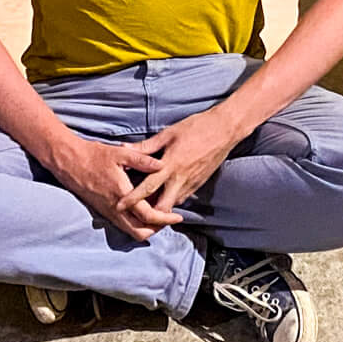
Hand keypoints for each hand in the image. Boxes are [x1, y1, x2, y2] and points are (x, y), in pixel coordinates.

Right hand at [47, 134, 181, 241]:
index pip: (148, 216)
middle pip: (140, 232)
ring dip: (146, 227)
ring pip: (130, 231)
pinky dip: (135, 223)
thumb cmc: (94, 155)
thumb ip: (143, 160)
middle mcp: (114, 208)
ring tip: (157, 215)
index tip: (178, 217)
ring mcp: (107, 212)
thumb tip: (162, 165)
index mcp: (122, 194)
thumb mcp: (120, 153)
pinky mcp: (102, 211)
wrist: (68, 161)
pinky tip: (141, 210)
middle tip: (168, 218)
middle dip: (157, 229)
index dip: (165, 218)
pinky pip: (122, 225)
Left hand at [117, 108, 243, 219]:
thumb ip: (146, 146)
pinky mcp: (199, 184)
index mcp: (170, 165)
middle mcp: (180, 179)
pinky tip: (164, 195)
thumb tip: (125, 148)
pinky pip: (182, 197)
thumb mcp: (168, 134)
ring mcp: (191, 183)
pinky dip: (171, 199)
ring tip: (146, 207)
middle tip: (134, 213)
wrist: (224, 130)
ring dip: (160, 207)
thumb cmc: (195, 127)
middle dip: (149, 214)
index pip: (147, 188)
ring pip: (172, 204)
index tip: (119, 205)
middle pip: (162, 207)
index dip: (132, 199)